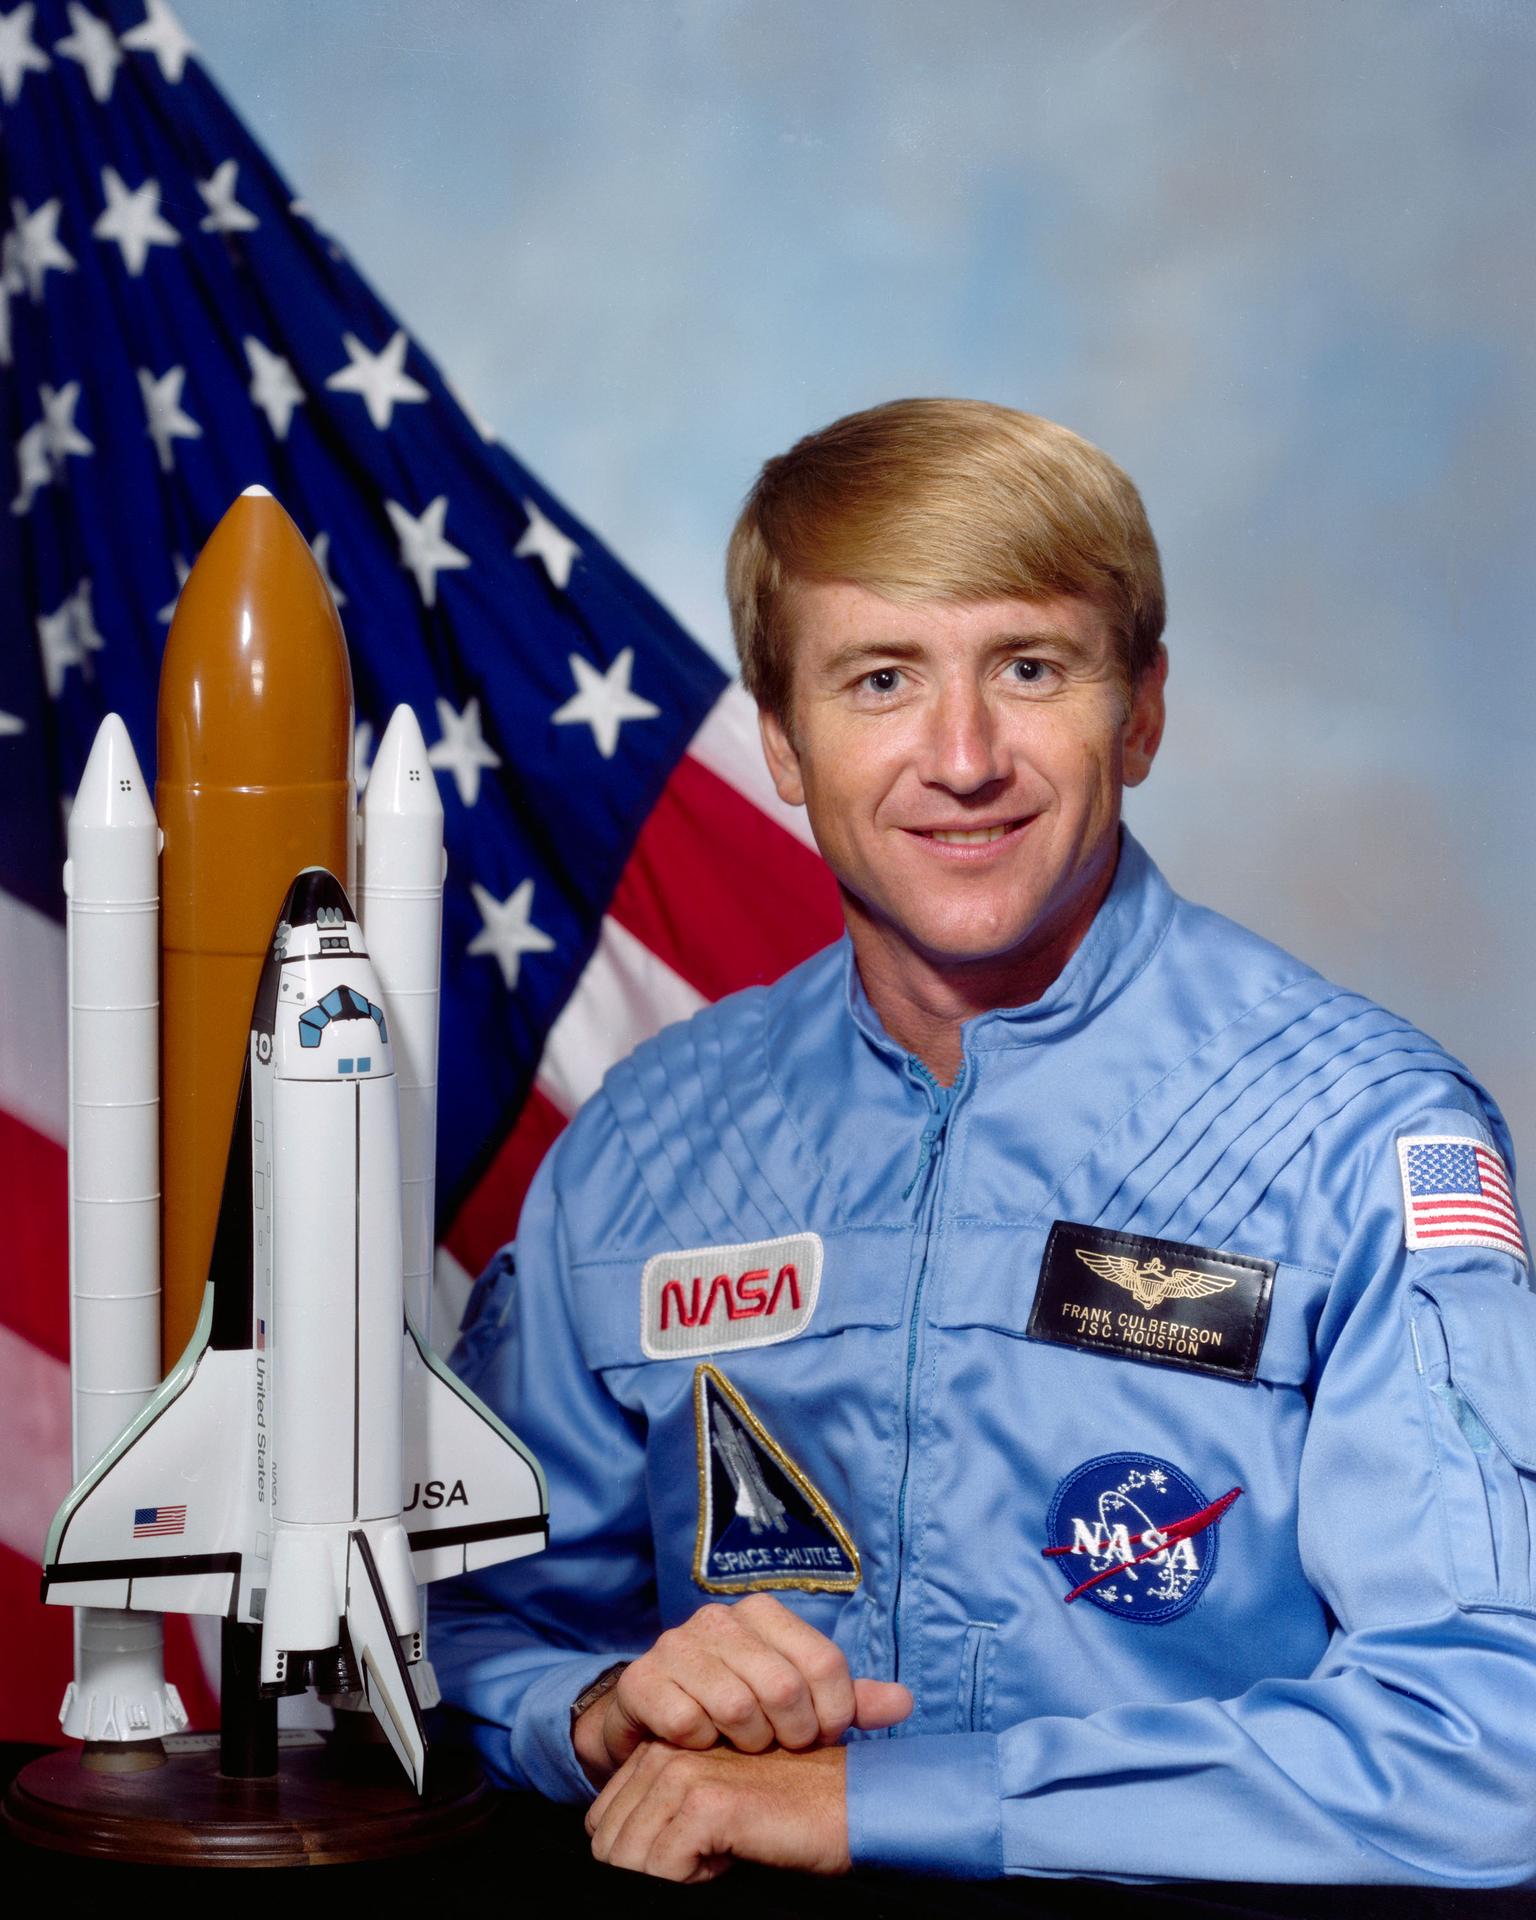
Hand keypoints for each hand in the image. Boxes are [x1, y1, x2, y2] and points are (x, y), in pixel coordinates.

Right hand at [572, 1592, 910, 1785]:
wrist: (654, 1715)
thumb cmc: (738, 1707)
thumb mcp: (797, 1702)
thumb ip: (848, 1700)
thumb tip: (905, 1703)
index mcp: (764, 1613)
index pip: (824, 1663)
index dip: (832, 1714)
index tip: (821, 1736)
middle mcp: (720, 1618)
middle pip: (783, 1688)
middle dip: (790, 1734)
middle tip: (781, 1747)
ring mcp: (677, 1644)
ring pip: (736, 1707)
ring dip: (745, 1743)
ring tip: (742, 1746)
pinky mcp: (643, 1678)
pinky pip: (688, 1724)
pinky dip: (701, 1745)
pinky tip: (701, 1744)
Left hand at [587, 1740, 848, 1881]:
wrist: (847, 1804)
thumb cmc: (782, 1810)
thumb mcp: (709, 1803)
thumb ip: (661, 1812)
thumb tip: (608, 1853)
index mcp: (661, 1747)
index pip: (603, 1822)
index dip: (649, 1853)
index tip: (700, 1841)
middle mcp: (664, 1751)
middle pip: (609, 1845)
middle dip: (656, 1866)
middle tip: (715, 1847)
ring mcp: (682, 1772)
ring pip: (628, 1861)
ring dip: (676, 1873)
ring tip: (726, 1847)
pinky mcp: (705, 1804)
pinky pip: (661, 1872)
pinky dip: (695, 1880)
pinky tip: (734, 1854)